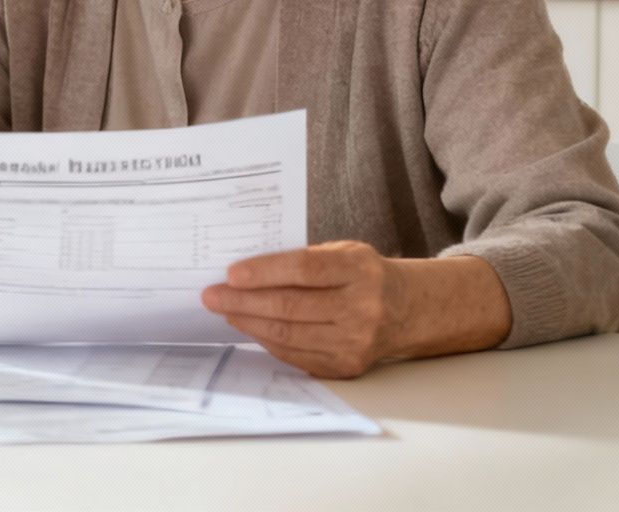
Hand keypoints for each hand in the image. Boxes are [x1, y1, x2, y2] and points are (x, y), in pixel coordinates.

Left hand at [200, 240, 403, 378]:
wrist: (407, 310)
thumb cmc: (362, 275)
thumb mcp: (343, 253)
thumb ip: (302, 260)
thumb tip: (245, 272)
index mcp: (360, 270)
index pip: (304, 269)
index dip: (264, 272)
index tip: (231, 274)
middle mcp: (362, 308)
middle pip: (291, 306)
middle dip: (244, 301)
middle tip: (212, 295)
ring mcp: (355, 342)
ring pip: (289, 335)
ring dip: (249, 323)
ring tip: (225, 310)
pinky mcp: (346, 366)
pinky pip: (295, 355)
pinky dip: (267, 340)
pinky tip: (250, 326)